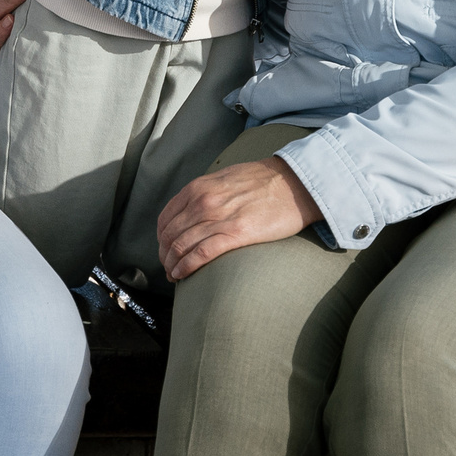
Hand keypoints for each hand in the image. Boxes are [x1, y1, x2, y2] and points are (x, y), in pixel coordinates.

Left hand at [155, 158, 323, 282]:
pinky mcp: (235, 234)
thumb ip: (204, 193)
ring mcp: (217, 218)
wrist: (293, 183)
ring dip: (172, 265)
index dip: (161, 239)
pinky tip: (182, 275)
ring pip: (181, 246)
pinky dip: (186, 267)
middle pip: (170, 236)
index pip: (166, 219)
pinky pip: (201, 254)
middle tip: (167, 268)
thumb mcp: (224, 179)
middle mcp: (202, 202)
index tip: (164, 250)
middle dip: (164, 256)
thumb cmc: (262, 182)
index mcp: (197, 188)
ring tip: (173, 276)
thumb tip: (191, 211)